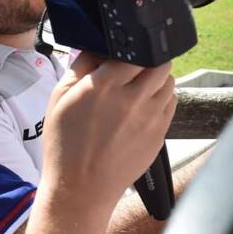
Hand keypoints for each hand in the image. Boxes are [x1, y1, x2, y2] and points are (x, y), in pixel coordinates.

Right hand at [41, 53, 176, 208]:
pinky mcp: (160, 133)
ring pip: (169, 82)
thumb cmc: (65, 144)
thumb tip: (99, 45)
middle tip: (136, 66)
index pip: (136, 50)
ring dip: (158, 79)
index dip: (132, 48)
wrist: (81, 188)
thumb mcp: (60, 97)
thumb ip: (81, 64)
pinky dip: (163, 98)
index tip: (124, 52)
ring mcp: (150, 117)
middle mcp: (133, 98)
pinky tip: (146, 105)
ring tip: (141, 86)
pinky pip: (172, 103)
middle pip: (160, 62)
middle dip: (149, 60)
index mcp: (105, 85)